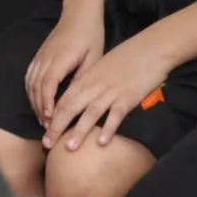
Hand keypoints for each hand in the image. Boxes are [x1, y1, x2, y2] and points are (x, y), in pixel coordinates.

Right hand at [23, 7, 105, 127]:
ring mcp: (40, 55)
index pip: (48, 84)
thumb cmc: (90, 34)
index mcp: (61, 58)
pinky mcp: (39, 55)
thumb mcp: (94, 56)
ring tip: (43, 119)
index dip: (47, 103)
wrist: (79, 12)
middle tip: (47, 127)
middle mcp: (46, 57)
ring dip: (34, 102)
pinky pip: (29, 75)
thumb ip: (84, 77)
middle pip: (36, 87)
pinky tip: (36, 102)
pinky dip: (30, 91)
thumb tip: (78, 99)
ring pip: (30, 82)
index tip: (50, 119)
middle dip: (39, 108)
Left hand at [42, 36, 175, 150]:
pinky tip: (101, 142)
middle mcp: (95, 85)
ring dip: (79, 131)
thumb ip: (89, 82)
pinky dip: (108, 128)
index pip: (63, 99)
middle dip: (57, 128)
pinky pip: (116, 115)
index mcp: (86, 77)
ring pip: (90, 113)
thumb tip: (78, 100)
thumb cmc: (126, 57)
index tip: (44, 133)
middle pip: (71, 108)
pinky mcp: (128, 97)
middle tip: (47, 146)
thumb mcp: (101, 67)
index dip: (52, 117)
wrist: (151, 47)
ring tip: (69, 148)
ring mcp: (111, 91)